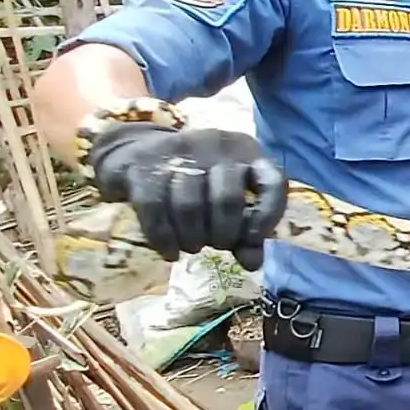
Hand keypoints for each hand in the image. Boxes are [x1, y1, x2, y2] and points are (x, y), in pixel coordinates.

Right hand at [87, 122, 287, 270]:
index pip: (272, 183)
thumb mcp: (226, 199)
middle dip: (223, 234)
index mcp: (248, 151)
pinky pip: (156, 209)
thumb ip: (245, 232)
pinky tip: (170, 253)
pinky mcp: (144, 165)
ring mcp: (180, 151)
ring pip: (189, 205)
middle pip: (226, 199)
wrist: (136, 151)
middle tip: (215, 246)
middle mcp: (218, 145)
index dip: (267, 216)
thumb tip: (253, 264)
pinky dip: (164, 238)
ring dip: (192, 238)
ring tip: (192, 248)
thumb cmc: (196, 182)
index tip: (252, 240)